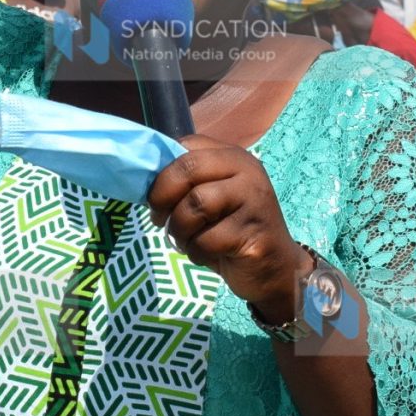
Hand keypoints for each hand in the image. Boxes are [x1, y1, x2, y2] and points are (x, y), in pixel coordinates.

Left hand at [144, 140, 304, 315]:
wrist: (274, 269)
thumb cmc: (231, 231)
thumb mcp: (210, 198)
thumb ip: (186, 182)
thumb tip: (142, 178)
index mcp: (232, 157)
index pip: (185, 147)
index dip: (159, 173)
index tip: (154, 197)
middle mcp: (247, 171)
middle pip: (187, 169)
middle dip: (162, 197)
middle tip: (158, 219)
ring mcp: (254, 200)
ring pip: (195, 205)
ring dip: (179, 230)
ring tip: (187, 240)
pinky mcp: (254, 232)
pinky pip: (207, 239)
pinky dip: (196, 252)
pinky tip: (207, 254)